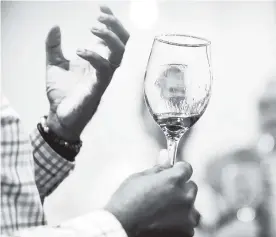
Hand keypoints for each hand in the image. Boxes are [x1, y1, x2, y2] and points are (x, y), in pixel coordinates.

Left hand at [45, 5, 128, 140]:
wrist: (59, 114)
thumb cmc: (60, 92)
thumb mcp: (54, 64)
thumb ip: (54, 46)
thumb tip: (55, 27)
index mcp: (96, 59)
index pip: (113, 38)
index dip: (111, 21)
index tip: (101, 7)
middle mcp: (104, 66)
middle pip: (123, 43)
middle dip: (115, 26)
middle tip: (100, 16)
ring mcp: (103, 77)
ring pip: (119, 54)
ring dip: (110, 38)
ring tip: (93, 27)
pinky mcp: (99, 87)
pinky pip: (104, 69)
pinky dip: (94, 56)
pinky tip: (79, 51)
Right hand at [105, 152, 198, 235]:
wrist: (120, 227)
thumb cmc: (126, 203)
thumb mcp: (139, 178)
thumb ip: (158, 168)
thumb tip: (165, 156)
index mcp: (173, 179)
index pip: (186, 168)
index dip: (177, 170)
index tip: (172, 174)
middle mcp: (184, 197)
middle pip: (190, 187)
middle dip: (180, 189)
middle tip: (162, 195)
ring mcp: (187, 216)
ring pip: (191, 206)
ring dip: (181, 206)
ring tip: (162, 211)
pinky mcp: (186, 231)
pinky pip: (188, 223)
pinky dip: (180, 222)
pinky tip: (164, 222)